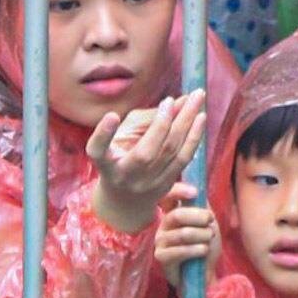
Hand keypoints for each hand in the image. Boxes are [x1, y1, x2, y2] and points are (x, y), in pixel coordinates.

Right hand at [87, 90, 207, 233]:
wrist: (124, 201)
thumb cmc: (120, 159)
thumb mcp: (121, 139)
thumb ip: (145, 120)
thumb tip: (176, 102)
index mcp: (106, 165)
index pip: (98, 151)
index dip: (103, 134)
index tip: (112, 115)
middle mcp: (124, 177)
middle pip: (145, 152)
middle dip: (165, 120)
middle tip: (185, 95)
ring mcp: (146, 185)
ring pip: (170, 154)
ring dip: (186, 124)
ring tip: (197, 100)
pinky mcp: (165, 186)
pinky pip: (183, 160)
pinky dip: (193, 138)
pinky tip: (200, 119)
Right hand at [154, 182, 219, 289]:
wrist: (204, 274)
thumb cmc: (204, 246)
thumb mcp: (207, 223)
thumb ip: (202, 206)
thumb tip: (198, 188)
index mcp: (173, 213)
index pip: (167, 196)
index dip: (177, 191)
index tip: (194, 192)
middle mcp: (164, 225)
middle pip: (177, 215)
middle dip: (198, 217)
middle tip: (210, 221)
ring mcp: (160, 241)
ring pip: (182, 234)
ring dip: (201, 236)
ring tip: (209, 239)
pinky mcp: (161, 257)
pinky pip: (179, 251)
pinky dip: (195, 250)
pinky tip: (203, 250)